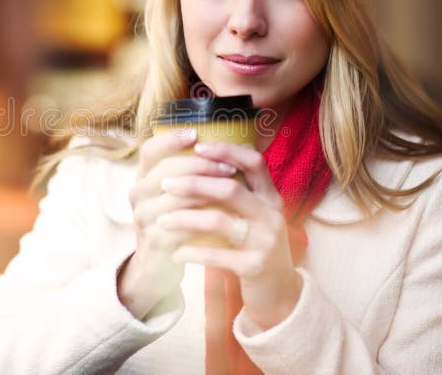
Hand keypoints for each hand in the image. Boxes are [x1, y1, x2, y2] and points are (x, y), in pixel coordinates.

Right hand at [118, 129, 239, 319]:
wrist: (158, 266)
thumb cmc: (177, 223)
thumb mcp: (180, 195)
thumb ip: (194, 172)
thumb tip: (235, 143)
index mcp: (143, 177)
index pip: (150, 150)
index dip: (171, 139)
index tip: (196, 134)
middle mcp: (137, 193)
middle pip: (167, 169)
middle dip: (201, 165)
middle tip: (228, 167)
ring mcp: (142, 217)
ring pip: (176, 196)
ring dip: (207, 191)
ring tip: (233, 188)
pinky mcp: (153, 239)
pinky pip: (180, 224)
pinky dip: (204, 217)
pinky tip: (224, 214)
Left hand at [158, 140, 302, 328]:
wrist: (279, 293)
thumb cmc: (256, 247)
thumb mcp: (255, 216)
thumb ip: (238, 192)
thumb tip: (204, 160)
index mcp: (270, 198)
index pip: (254, 162)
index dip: (227, 151)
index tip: (197, 147)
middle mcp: (271, 215)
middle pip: (230, 188)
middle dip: (193, 183)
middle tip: (165, 184)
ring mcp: (265, 241)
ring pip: (219, 220)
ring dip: (185, 218)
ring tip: (161, 220)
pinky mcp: (254, 266)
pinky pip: (217, 255)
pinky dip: (192, 252)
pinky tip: (175, 252)